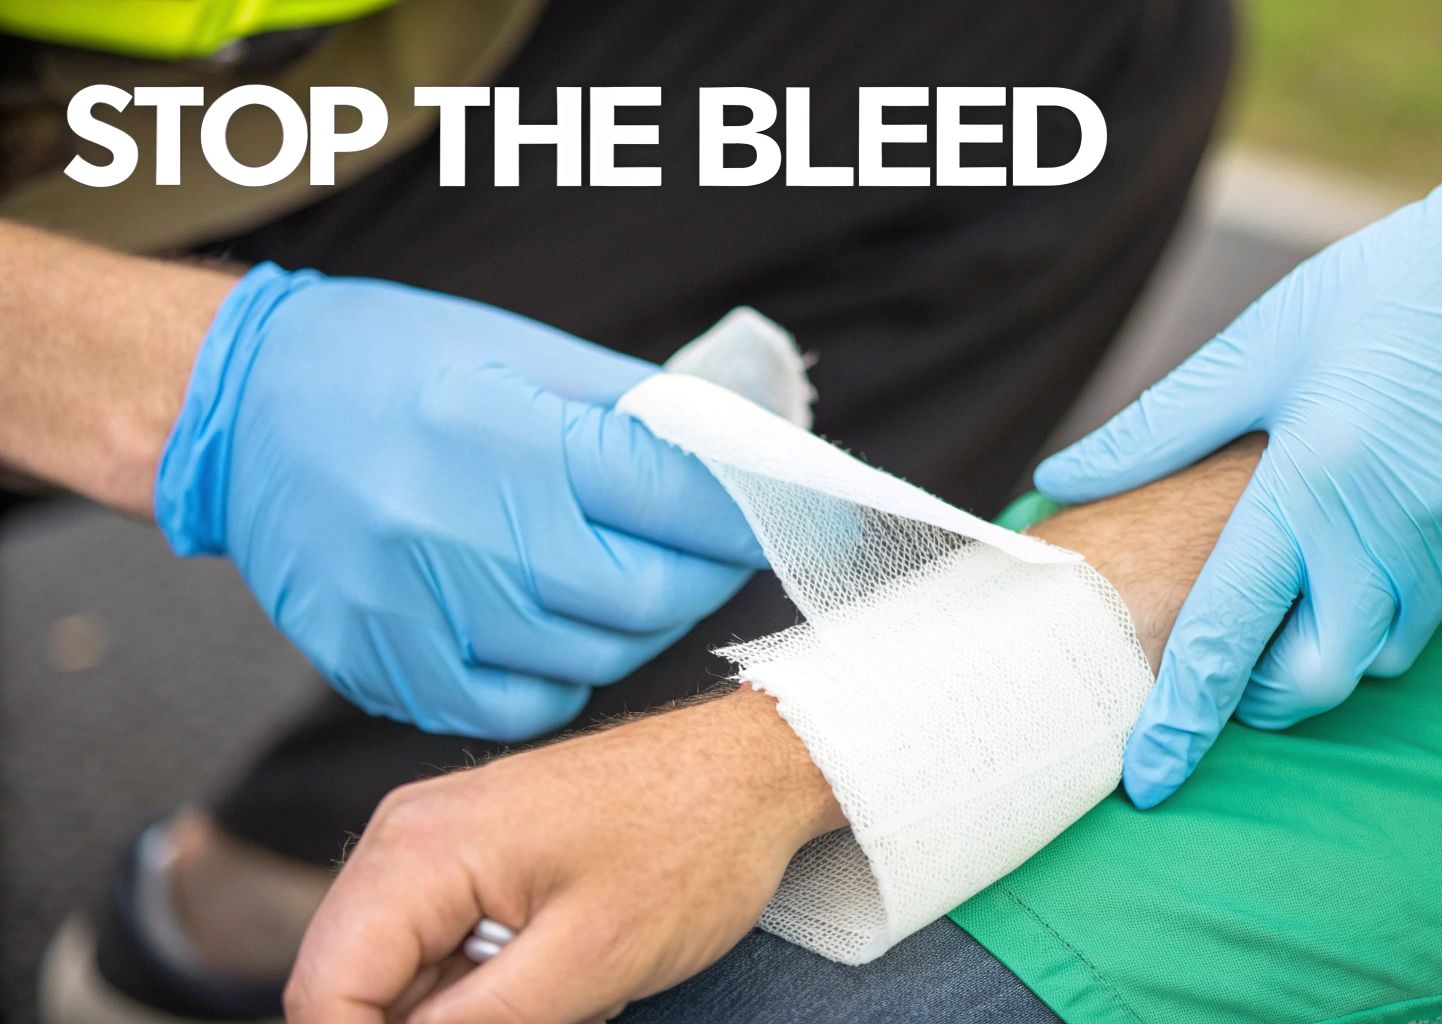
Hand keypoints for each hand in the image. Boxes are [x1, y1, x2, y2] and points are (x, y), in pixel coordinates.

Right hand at [155, 263, 763, 738]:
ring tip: (632, 581)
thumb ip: (635, 415)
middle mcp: (452, 527)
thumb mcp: (523, 353)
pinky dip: (560, 677)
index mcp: (499, 431)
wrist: (240, 412)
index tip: (776, 515)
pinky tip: (557, 627)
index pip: (671, 498)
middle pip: (641, 598)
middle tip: (712, 555)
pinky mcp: (377, 659)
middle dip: (700, 579)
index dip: (742, 514)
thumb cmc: (394, 363)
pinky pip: (513, 707)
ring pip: (587, 660)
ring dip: (635, 627)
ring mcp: (409, 606)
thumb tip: (742, 461)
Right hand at [284, 686, 844, 1023]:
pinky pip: (447, 945)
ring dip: (469, 1010)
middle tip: (542, 1011)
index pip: (323, 993)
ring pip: (403, 973)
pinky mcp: (475, 853)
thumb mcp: (585, 965)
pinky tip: (567, 971)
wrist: (756, 767)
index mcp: (417, 851)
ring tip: (569, 990)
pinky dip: (494, 982)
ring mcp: (440, 840)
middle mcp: (407, 835)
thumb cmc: (693, 842)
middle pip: (352, 984)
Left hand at [1038, 107, 1441, 806]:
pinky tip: (1350, 556)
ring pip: (1378, 655)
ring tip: (1283, 601)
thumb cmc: (1406, 282)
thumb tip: (1064, 476)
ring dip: (1324, 653)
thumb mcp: (1269, 341)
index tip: (1147, 780)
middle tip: (1224, 667)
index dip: (1181, 718)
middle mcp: (1388, 535)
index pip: (1229, 636)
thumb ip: (1164, 423)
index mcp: (1314, 486)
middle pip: (1316, 679)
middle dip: (1262, 697)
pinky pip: (1426, 611)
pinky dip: (1377, 611)